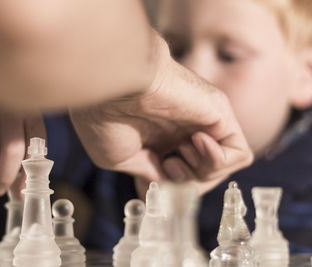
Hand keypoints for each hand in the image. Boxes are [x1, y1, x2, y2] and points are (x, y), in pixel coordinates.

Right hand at [0, 69, 45, 195]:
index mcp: (30, 109)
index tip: (24, 190)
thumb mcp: (20, 121)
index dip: (30, 170)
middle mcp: (8, 105)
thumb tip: (22, 191)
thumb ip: (25, 151)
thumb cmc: (2, 111)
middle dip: (5, 176)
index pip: (37, 143)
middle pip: (11, 149)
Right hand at [70, 34, 252, 194]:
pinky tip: (193, 144)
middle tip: (166, 167)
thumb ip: (152, 175)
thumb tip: (169, 189)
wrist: (111, 88)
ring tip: (176, 155)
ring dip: (201, 174)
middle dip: (187, 184)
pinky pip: (238, 153)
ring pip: (223, 167)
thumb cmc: (106, 119)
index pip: (183, 176)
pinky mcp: (219, 114)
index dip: (171, 189)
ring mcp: (202, 124)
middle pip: (204, 175)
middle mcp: (184, 132)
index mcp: (162, 141)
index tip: (150, 180)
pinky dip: (218, 162)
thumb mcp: (122, 160)